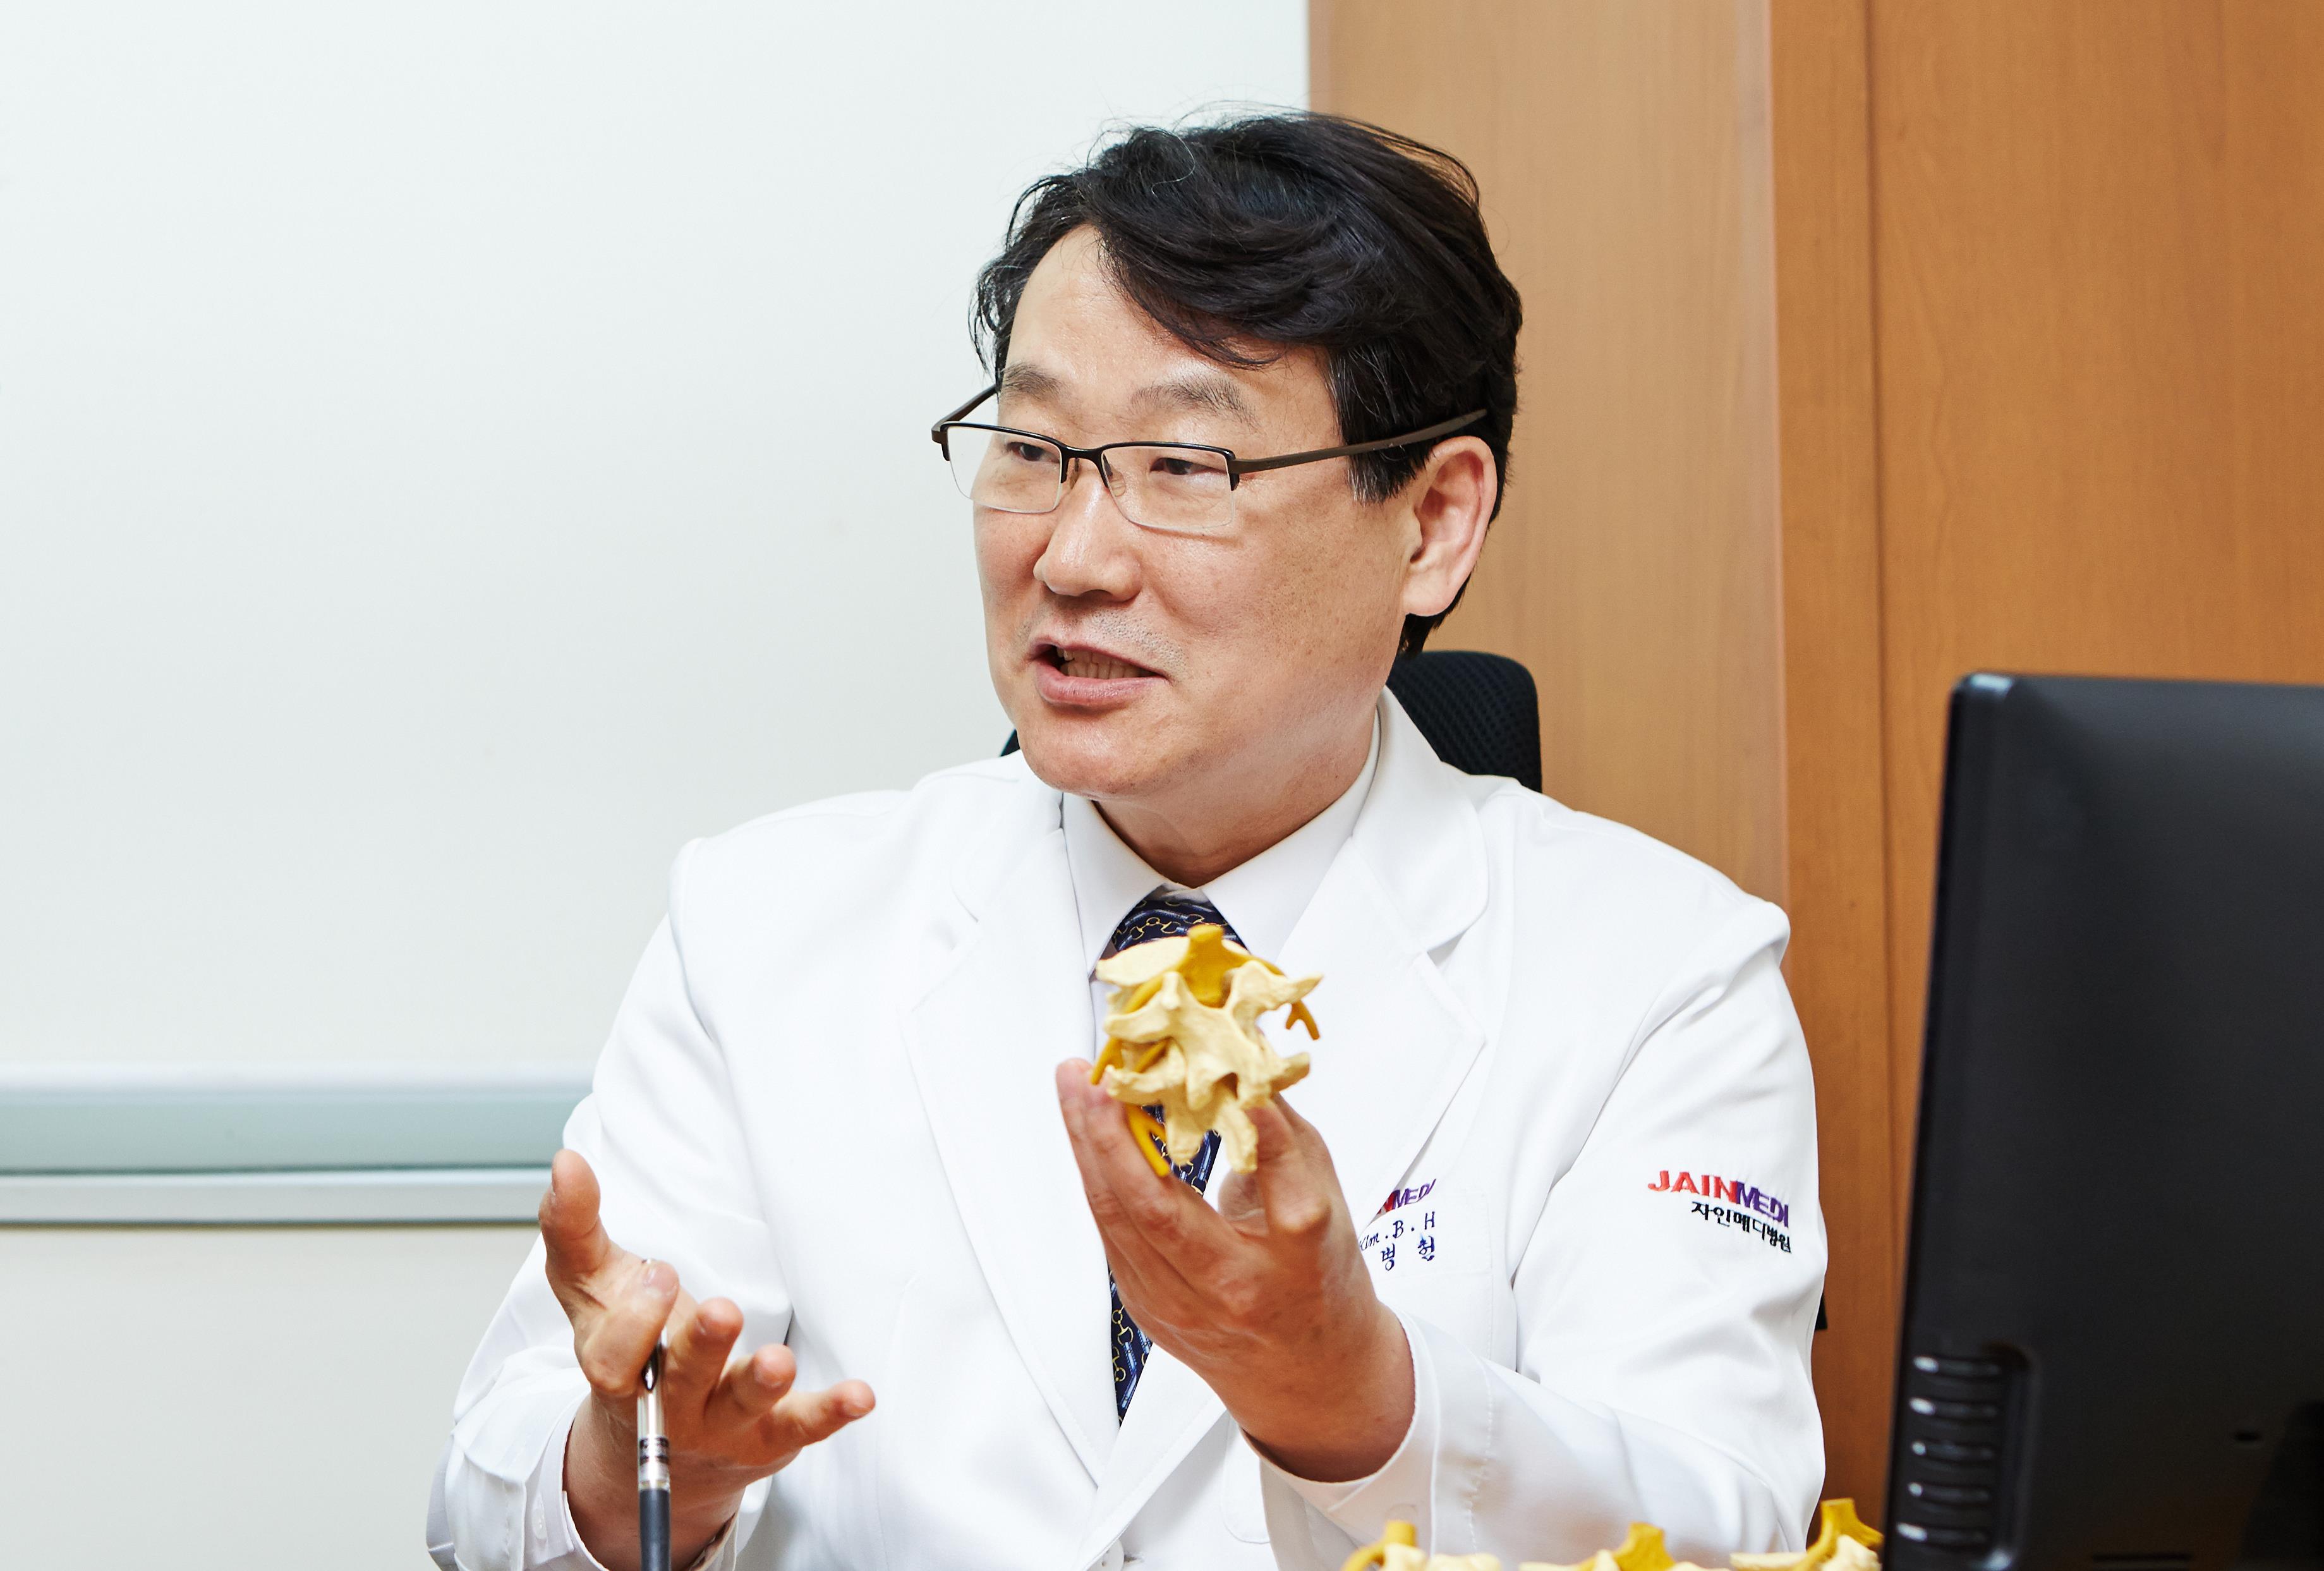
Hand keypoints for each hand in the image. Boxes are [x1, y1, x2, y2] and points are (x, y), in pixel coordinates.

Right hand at [538, 1150, 874, 1570]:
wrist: (658, 1445)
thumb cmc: (628, 1346)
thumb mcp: (594, 1287)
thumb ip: (575, 1228)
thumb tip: (565, 1161)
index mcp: (617, 1369)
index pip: (613, 1359)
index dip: (635, 1322)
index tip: (660, 1272)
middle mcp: (667, 1406)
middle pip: (681, 1385)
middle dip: (700, 1349)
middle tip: (721, 1311)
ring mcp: (721, 1426)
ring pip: (741, 1408)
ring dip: (761, 1384)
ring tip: (780, 1361)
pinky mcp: (770, 1437)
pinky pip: (801, 1427)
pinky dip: (830, 1412)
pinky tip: (861, 1395)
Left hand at [1055, 1065, 1412, 1481]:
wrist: (1308, 1379)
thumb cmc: (1320, 1283)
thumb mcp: (1328, 1202)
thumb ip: (1285, 1136)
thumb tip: (1246, 1061)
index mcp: (1298, 1259)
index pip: (1281, 1190)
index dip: (1260, 1136)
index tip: (1240, 1086)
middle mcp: (1234, 1287)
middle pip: (1160, 1210)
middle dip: (1114, 1132)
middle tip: (1097, 1075)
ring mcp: (1181, 1305)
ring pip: (1117, 1218)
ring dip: (1089, 1145)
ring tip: (1077, 1087)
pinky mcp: (1147, 1309)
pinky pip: (1111, 1232)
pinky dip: (1096, 1176)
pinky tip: (1087, 1135)